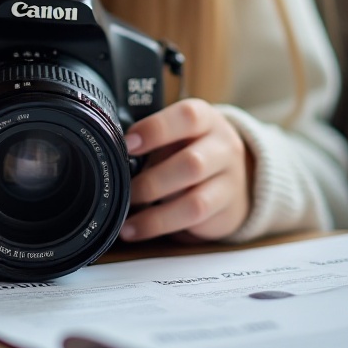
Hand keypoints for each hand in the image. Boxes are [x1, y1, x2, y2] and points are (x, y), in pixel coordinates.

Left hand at [119, 99, 251, 242]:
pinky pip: (194, 220)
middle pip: (192, 163)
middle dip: (152, 181)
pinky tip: (137, 229)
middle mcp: (223, 146)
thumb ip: (152, 139)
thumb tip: (113, 151)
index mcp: (205, 118)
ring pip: (195, 199)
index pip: (186, 117)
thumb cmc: (191, 147)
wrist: (234, 173)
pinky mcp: (227, 208)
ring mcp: (230, 179)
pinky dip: (160, 226)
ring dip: (155, 213)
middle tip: (125, 189)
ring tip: (126, 220)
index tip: (127, 143)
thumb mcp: (177, 133)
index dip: (155, 130)